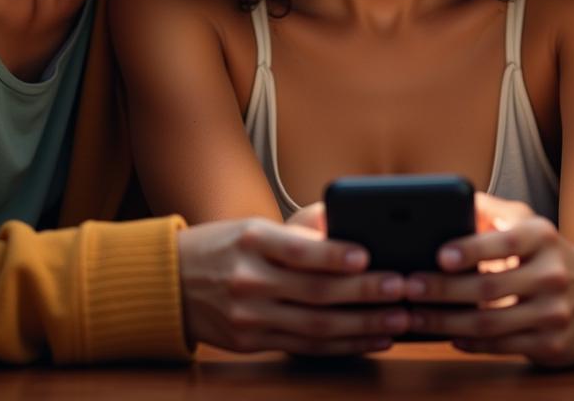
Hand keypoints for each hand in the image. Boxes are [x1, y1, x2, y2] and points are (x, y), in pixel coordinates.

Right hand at [177, 219, 408, 355]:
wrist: (172, 282)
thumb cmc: (224, 245)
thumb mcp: (254, 225)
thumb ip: (299, 230)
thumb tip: (346, 227)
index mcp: (251, 240)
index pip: (298, 250)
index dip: (334, 255)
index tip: (368, 255)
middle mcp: (249, 279)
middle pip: (314, 292)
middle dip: (364, 293)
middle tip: (402, 287)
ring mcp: (249, 316)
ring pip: (315, 326)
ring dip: (362, 325)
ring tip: (399, 319)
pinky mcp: (251, 343)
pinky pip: (304, 347)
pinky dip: (342, 345)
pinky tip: (372, 340)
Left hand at [402, 203, 573, 366]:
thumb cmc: (547, 256)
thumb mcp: (529, 223)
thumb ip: (492, 210)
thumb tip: (454, 198)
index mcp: (542, 237)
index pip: (504, 242)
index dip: (470, 249)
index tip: (439, 255)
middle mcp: (551, 274)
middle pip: (489, 288)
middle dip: (443, 290)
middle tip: (409, 287)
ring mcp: (553, 313)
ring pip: (491, 324)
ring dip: (446, 322)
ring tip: (415, 316)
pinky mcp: (551, 345)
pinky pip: (502, 346)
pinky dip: (470, 343)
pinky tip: (447, 335)